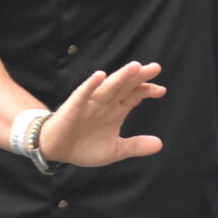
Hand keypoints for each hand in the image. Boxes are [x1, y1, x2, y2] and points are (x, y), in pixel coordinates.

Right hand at [38, 62, 166, 166]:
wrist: (56, 149)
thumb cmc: (84, 146)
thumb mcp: (114, 150)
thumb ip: (135, 146)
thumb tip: (160, 144)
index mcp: (116, 109)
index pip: (135, 95)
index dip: (148, 90)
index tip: (161, 90)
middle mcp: (106, 102)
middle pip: (125, 85)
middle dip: (139, 77)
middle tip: (155, 67)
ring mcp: (90, 102)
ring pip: (108, 87)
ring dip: (120, 76)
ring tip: (134, 67)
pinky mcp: (74, 106)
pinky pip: (83, 94)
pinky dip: (90, 85)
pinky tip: (100, 76)